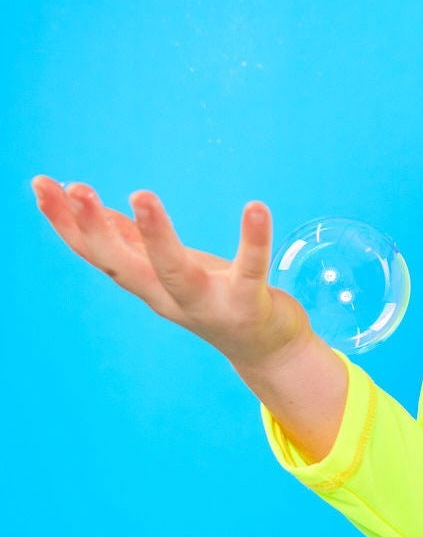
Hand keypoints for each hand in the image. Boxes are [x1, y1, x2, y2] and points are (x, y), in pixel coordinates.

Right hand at [32, 175, 310, 370]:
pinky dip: (253, 240)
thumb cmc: (218, 301)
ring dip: (156, 236)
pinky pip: (250, 269)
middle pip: (122, 267)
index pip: (95, 254)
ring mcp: (209, 304)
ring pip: (174, 272)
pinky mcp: (249, 304)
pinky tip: (256, 207)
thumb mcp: (170, 272)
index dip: (65, 223)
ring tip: (141, 195)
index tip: (40, 184)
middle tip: (77, 189)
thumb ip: (134, 244)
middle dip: (95, 230)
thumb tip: (93, 211)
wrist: (268, 352)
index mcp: (147, 285)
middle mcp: (169, 298)